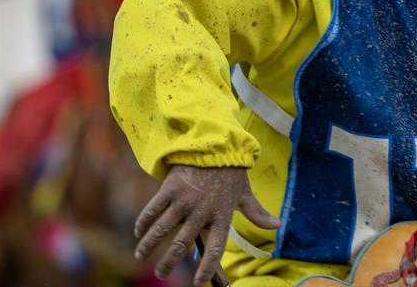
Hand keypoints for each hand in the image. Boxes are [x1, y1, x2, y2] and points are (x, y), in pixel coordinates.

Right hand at [134, 165, 279, 286]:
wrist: (215, 143)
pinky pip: (153, 209)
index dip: (207, 268)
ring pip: (162, 230)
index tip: (197, 283)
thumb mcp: (245, 193)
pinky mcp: (171, 188)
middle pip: (182, 244)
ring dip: (149, 245)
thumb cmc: (231, 171)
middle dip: (168, 262)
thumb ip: (257, 213)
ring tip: (141, 257)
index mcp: (221, 216)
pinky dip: (144, 223)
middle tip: (161, 274)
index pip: (215, 249)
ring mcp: (185, 200)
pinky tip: (138, 233)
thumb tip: (277, 225)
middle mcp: (202, 212)